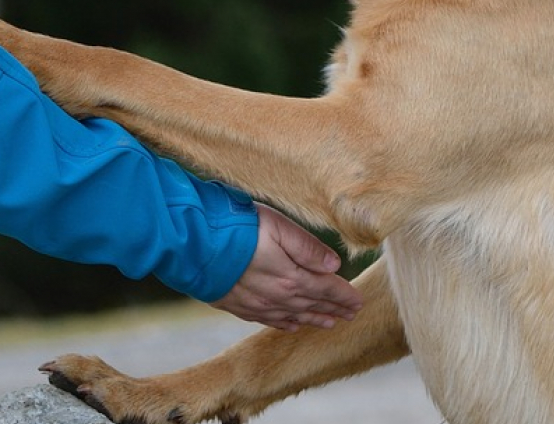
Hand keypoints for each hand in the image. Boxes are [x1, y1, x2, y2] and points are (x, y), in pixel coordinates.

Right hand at [211, 204, 362, 330]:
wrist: (194, 246)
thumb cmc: (238, 228)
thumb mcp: (280, 227)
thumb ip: (308, 248)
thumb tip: (334, 266)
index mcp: (292, 277)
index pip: (326, 289)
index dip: (344, 296)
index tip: (359, 302)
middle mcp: (277, 296)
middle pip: (312, 305)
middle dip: (333, 309)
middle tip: (351, 315)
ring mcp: (257, 303)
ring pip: (293, 316)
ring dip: (313, 319)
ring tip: (329, 324)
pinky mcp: (238, 305)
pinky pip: (268, 320)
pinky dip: (284, 324)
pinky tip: (291, 326)